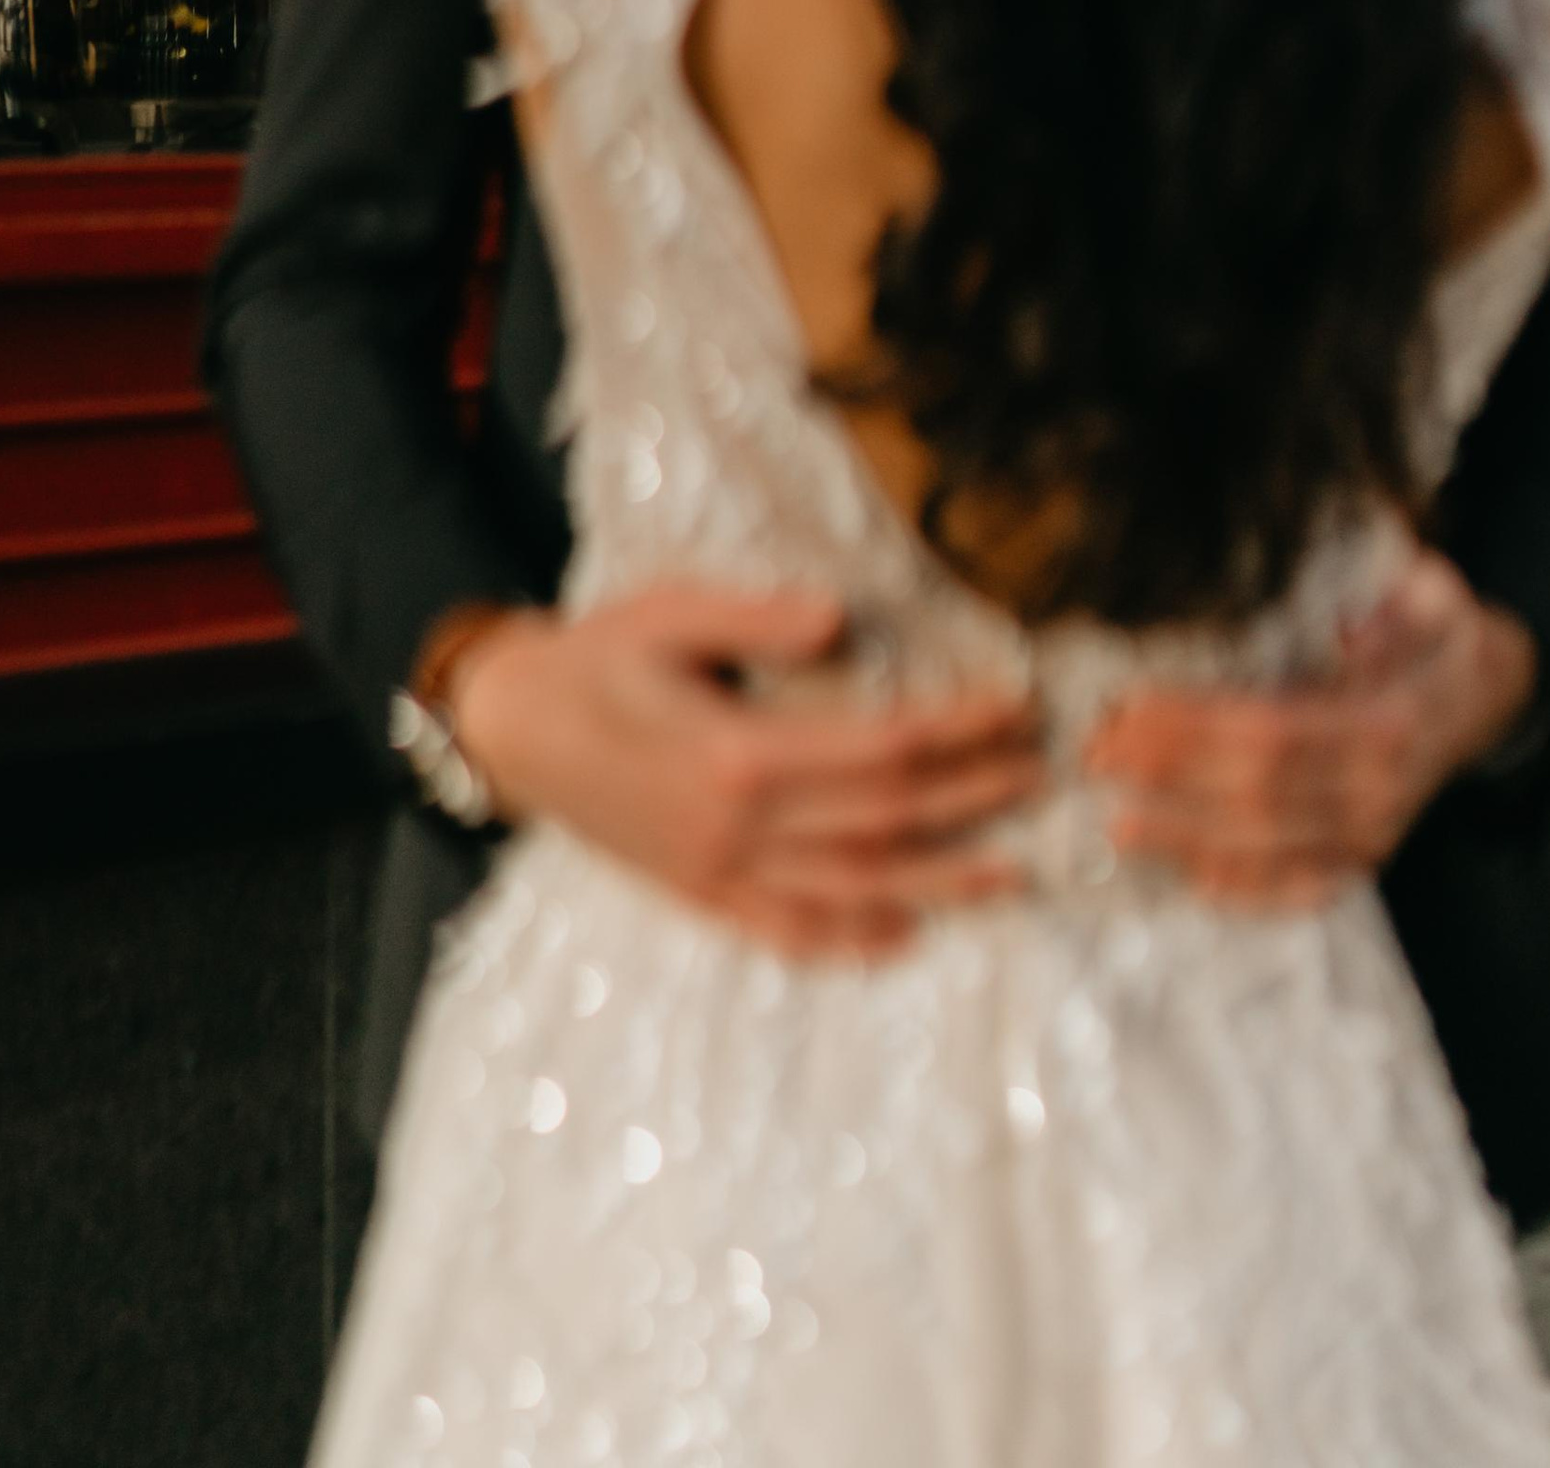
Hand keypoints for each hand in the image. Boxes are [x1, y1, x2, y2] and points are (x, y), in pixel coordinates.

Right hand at [445, 581, 1040, 957]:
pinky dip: (850, 938)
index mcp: (739, 753)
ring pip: (853, 890)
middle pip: (885, 824)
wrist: (509, 725)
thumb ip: (755, 617)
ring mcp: (720, 872)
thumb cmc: (593, 654)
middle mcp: (738, 828)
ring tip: (1010, 874)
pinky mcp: (700, 893)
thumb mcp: (666, 611)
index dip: (960, 733)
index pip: (884, 750)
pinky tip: (901, 932)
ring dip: (940, 884)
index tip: (1018, 708)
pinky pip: (787, 931)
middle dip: (973, 803)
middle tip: (1040, 777)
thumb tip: (841, 615)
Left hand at [1085, 551, 1537, 910]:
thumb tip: (1341, 624)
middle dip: (1169, 778)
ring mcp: (1375, 834)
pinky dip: (1248, 890)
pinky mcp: (1366, 857)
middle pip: (1259, 795)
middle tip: (1095, 756)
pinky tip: (1191, 880)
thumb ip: (1384, 602)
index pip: (1276, 731)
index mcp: (1388, 720)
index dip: (1198, 727)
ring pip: (1271, 849)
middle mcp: (1381, 790)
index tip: (1129, 706)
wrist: (1494, 692)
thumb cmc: (1441, 627)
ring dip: (1188, 837)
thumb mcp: (1429, 590)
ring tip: (1115, 820)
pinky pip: (1303, 887)